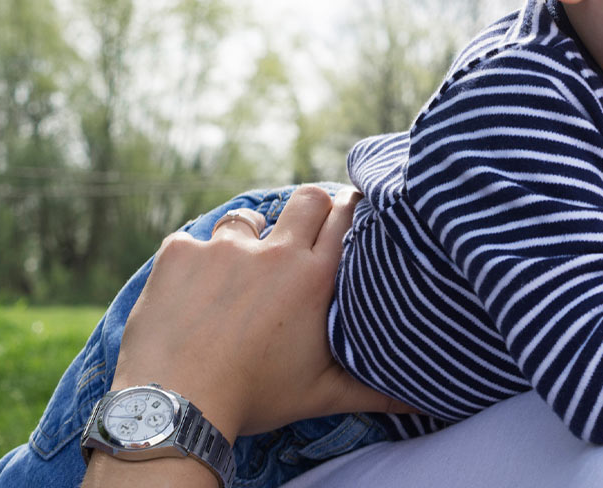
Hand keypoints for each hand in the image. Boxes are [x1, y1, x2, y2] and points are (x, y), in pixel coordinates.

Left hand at [116, 185, 416, 439]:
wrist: (175, 405)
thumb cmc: (253, 398)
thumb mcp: (321, 396)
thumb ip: (377, 392)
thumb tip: (427, 402)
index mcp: (315, 279)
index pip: (346, 216)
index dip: (351, 211)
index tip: (351, 217)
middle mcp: (275, 253)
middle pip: (307, 197)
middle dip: (311, 207)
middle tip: (305, 233)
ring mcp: (224, 249)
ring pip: (248, 218)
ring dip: (251, 236)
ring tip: (243, 268)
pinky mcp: (179, 253)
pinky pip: (193, 240)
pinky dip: (196, 261)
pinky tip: (194, 290)